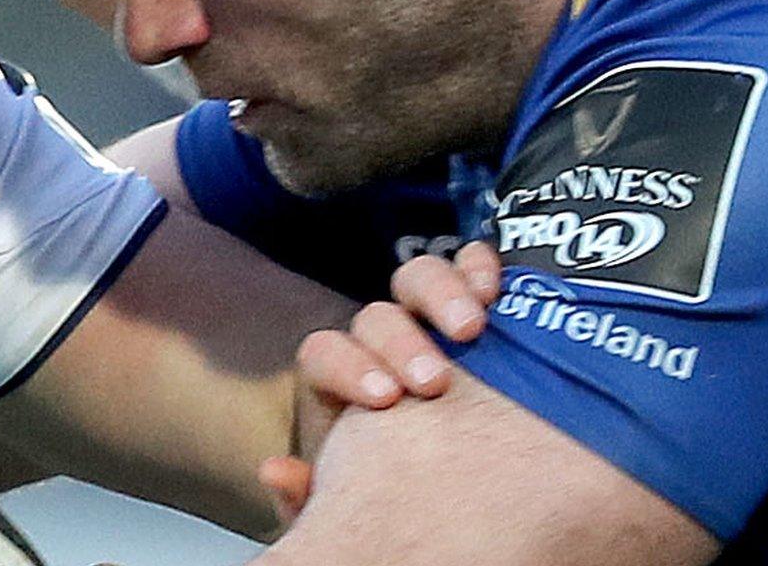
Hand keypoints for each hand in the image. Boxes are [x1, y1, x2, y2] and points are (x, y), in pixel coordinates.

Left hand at [263, 242, 501, 524]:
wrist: (460, 484)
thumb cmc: (401, 487)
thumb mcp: (357, 500)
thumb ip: (314, 492)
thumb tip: (274, 472)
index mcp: (344, 383)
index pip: (324, 353)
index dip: (347, 366)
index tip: (383, 399)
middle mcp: (382, 345)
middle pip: (376, 318)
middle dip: (402, 343)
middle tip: (433, 381)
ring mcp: (427, 319)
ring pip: (417, 281)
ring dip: (441, 295)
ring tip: (470, 330)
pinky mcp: (475, 304)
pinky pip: (469, 267)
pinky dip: (478, 268)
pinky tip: (493, 290)